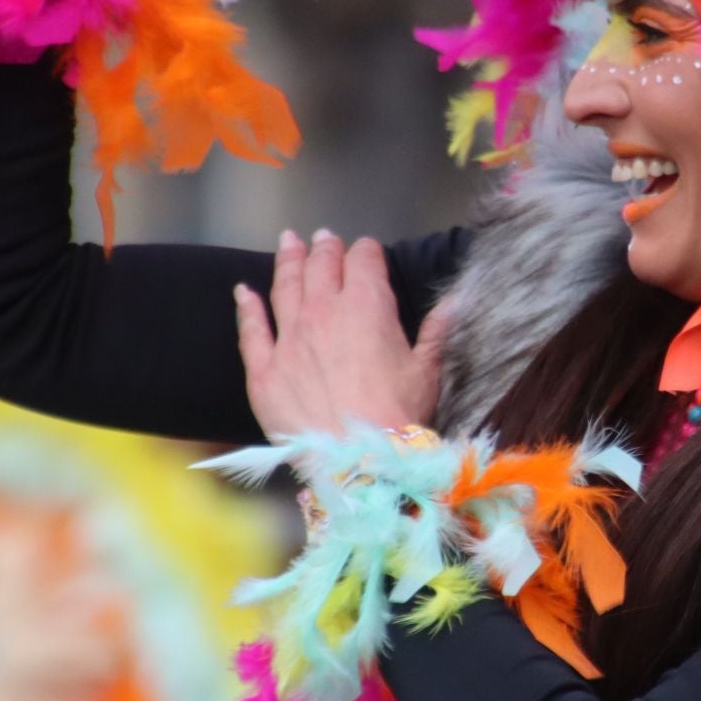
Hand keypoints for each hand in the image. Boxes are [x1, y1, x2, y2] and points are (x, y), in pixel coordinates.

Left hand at [236, 230, 450, 438]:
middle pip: (320, 267)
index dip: (366, 252)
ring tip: (288, 243)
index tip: (367, 251)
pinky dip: (247, 306)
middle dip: (325, 249)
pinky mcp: (264, 371)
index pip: (364, 261)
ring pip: (284, 287)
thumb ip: (437, 331)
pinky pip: (251, 330)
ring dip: (287, 261)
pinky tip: (243, 292)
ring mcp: (289, 339)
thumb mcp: (427, 371)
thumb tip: (456, 301)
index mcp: (366, 305)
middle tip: (323, 239)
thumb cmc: (399, 416)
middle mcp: (322, 311)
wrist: (358, 461)